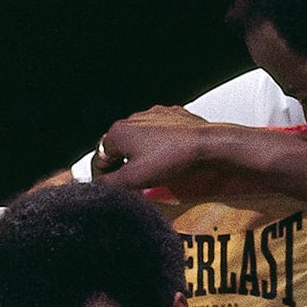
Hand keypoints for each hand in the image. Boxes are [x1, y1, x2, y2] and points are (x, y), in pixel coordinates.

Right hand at [93, 112, 306, 204]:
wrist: (209, 144)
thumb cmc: (171, 161)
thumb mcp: (135, 180)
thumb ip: (109, 186)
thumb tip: (97, 189)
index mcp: (119, 131)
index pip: (100, 160)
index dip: (105, 180)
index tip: (117, 192)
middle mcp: (133, 118)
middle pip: (119, 150)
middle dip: (125, 168)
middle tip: (137, 185)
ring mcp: (154, 114)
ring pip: (139, 142)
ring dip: (142, 158)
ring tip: (155, 173)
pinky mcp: (173, 116)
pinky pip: (159, 135)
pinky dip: (160, 147)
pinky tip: (171, 159)